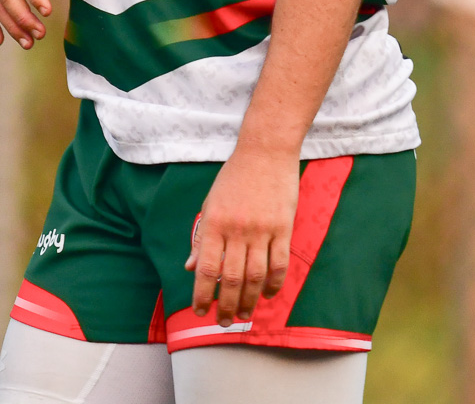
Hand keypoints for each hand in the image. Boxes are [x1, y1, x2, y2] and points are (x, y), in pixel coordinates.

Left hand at [187, 146, 297, 326]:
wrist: (265, 152)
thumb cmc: (233, 178)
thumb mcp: (210, 204)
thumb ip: (202, 238)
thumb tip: (191, 267)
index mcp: (214, 223)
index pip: (207, 268)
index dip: (202, 294)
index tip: (199, 310)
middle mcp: (237, 230)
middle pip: (231, 278)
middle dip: (225, 305)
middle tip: (223, 322)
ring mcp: (262, 230)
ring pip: (255, 276)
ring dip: (248, 300)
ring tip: (243, 315)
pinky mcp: (283, 228)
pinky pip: (279, 264)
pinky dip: (273, 284)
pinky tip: (268, 295)